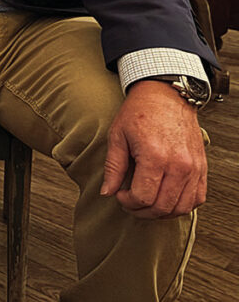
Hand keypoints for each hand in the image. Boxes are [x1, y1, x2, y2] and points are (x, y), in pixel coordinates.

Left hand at [101, 79, 206, 217]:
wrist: (166, 95)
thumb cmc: (140, 112)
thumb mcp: (117, 136)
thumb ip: (113, 167)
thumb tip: (107, 192)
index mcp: (155, 156)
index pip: (143, 197)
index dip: (127, 202)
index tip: (119, 195)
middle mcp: (179, 165)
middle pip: (162, 207)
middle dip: (141, 211)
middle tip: (129, 203)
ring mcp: (194, 168)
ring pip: (181, 208)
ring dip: (161, 212)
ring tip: (146, 203)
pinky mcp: (202, 168)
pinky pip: (197, 198)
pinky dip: (181, 205)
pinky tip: (165, 198)